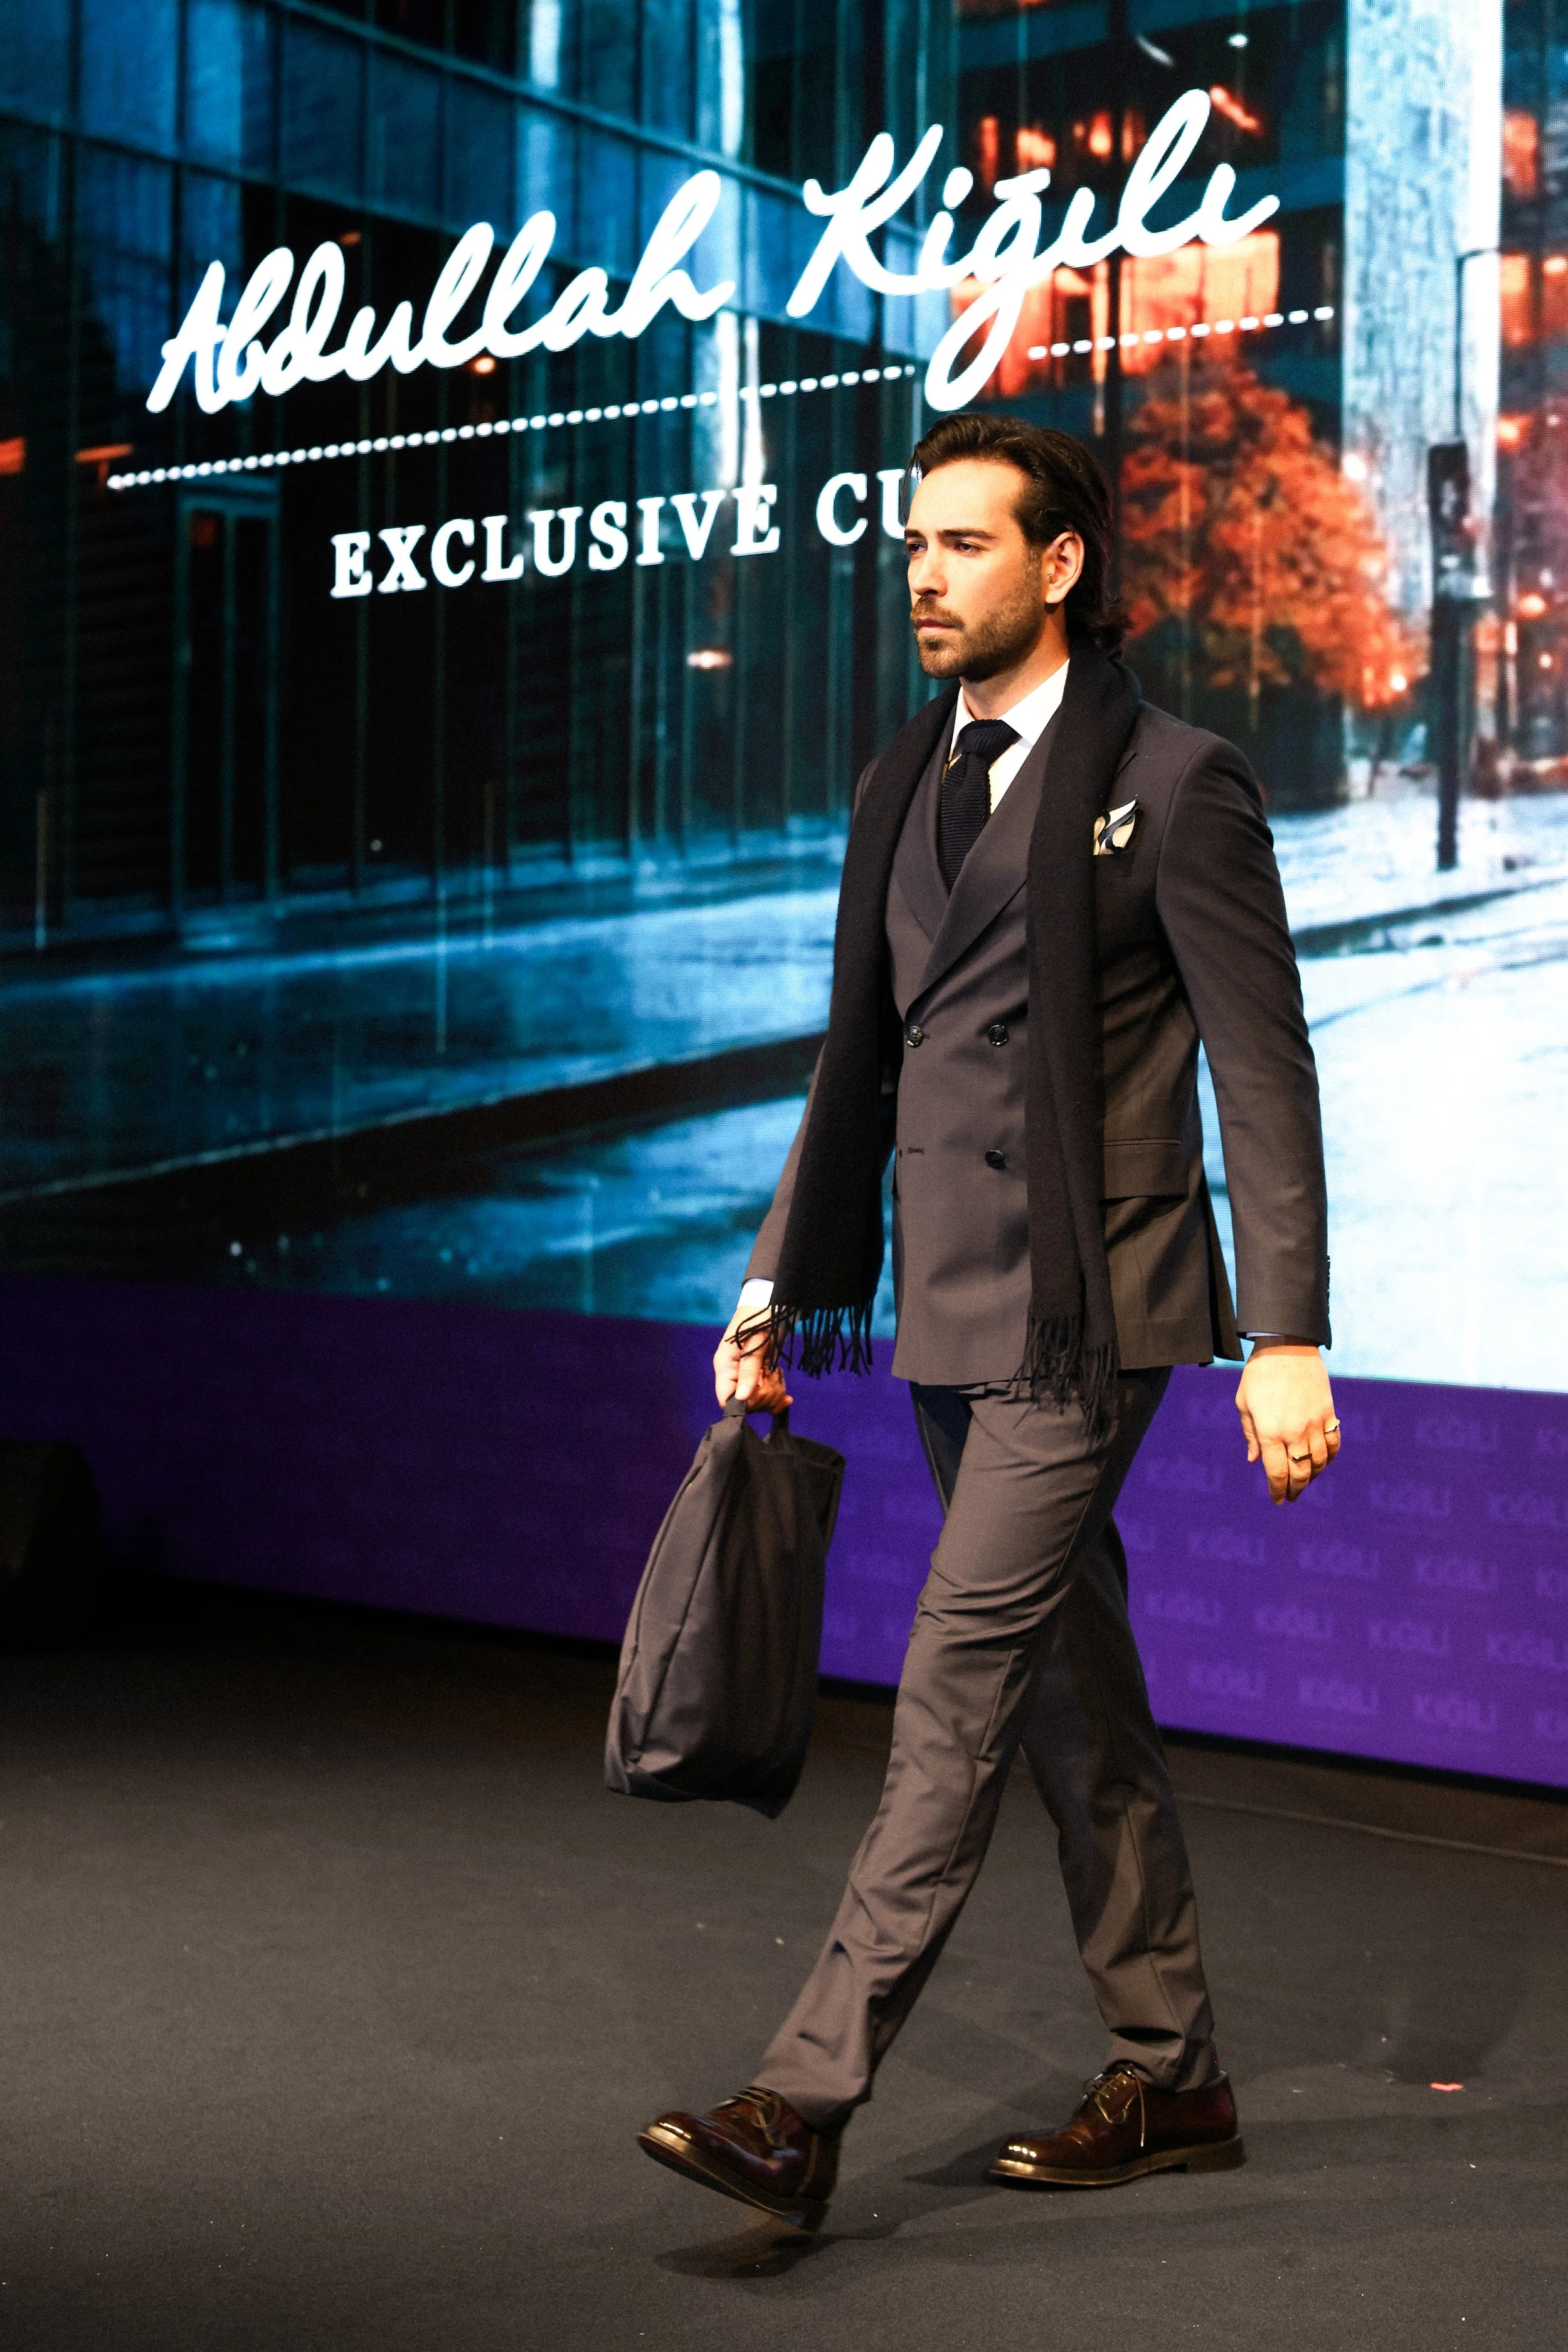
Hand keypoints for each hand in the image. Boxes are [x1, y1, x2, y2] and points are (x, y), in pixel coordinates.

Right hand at [713, 1300, 792, 1414]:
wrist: (773, 1302)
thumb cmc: (760, 1315)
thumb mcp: (756, 1341)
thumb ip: (749, 1369)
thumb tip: (742, 1398)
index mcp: (725, 1366)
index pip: (727, 1399)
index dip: (745, 1402)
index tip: (761, 1390)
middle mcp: (734, 1374)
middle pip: (747, 1403)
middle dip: (764, 1395)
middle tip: (773, 1375)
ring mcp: (749, 1377)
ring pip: (760, 1402)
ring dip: (774, 1393)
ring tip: (778, 1374)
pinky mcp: (762, 1376)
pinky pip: (769, 1397)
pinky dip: (779, 1396)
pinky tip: (787, 1393)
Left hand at [1235, 1341, 1339, 1505]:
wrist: (1287, 1346)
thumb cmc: (1259, 1375)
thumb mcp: (1244, 1404)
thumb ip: (1251, 1435)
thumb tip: (1254, 1460)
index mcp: (1270, 1432)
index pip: (1277, 1473)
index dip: (1278, 1491)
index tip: (1277, 1500)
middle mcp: (1294, 1432)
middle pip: (1300, 1473)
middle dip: (1295, 1489)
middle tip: (1291, 1496)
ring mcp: (1315, 1424)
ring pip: (1319, 1462)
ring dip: (1312, 1476)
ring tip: (1305, 1481)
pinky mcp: (1329, 1414)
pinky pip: (1334, 1444)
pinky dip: (1330, 1457)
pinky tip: (1322, 1462)